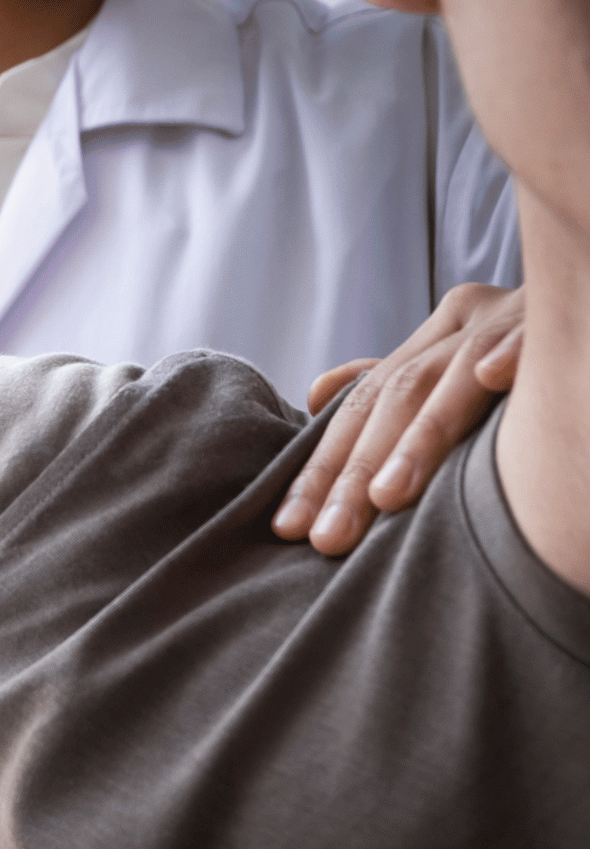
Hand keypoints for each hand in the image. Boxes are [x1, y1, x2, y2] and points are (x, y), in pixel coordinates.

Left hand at [273, 282, 523, 554]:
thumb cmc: (533, 351)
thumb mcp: (461, 362)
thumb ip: (396, 382)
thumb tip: (318, 393)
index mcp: (438, 336)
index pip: (361, 407)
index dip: (321, 468)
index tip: (287, 528)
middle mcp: (469, 321)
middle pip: (394, 399)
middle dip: (354, 473)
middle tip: (326, 537)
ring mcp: (521, 314)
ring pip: (456, 377)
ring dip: (421, 436)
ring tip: (386, 494)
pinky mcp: (571, 311)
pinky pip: (544, 330)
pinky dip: (517, 350)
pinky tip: (496, 373)